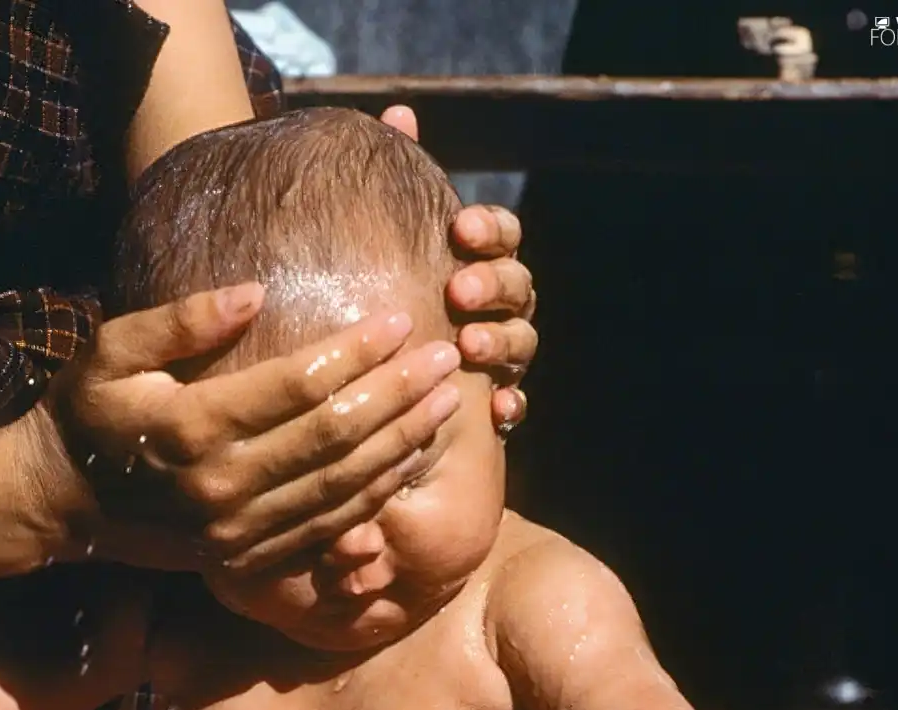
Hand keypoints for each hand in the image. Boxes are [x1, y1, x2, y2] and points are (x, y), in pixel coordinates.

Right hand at [39, 288, 463, 576]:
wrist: (58, 502)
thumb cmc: (86, 412)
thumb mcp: (112, 350)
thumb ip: (181, 320)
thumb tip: (255, 290)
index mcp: (190, 429)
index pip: (297, 388)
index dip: (357, 355)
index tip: (402, 322)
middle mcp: (220, 487)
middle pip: (334, 439)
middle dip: (399, 398)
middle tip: (449, 360)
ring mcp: (235, 532)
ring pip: (341, 489)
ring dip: (401, 446)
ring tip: (447, 406)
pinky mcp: (244, 560)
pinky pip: (325, 529)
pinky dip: (375, 496)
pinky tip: (407, 461)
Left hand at [381, 106, 535, 435]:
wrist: (374, 377)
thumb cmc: (386, 295)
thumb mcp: (387, 241)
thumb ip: (401, 180)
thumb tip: (400, 112)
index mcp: (479, 258)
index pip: (502, 233)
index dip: (488, 229)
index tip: (458, 228)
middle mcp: (499, 302)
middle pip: (518, 284)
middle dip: (493, 283)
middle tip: (458, 288)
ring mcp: (502, 353)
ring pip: (523, 342)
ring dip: (502, 340)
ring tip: (469, 344)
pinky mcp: (494, 400)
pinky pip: (518, 402)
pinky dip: (513, 403)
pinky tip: (496, 409)